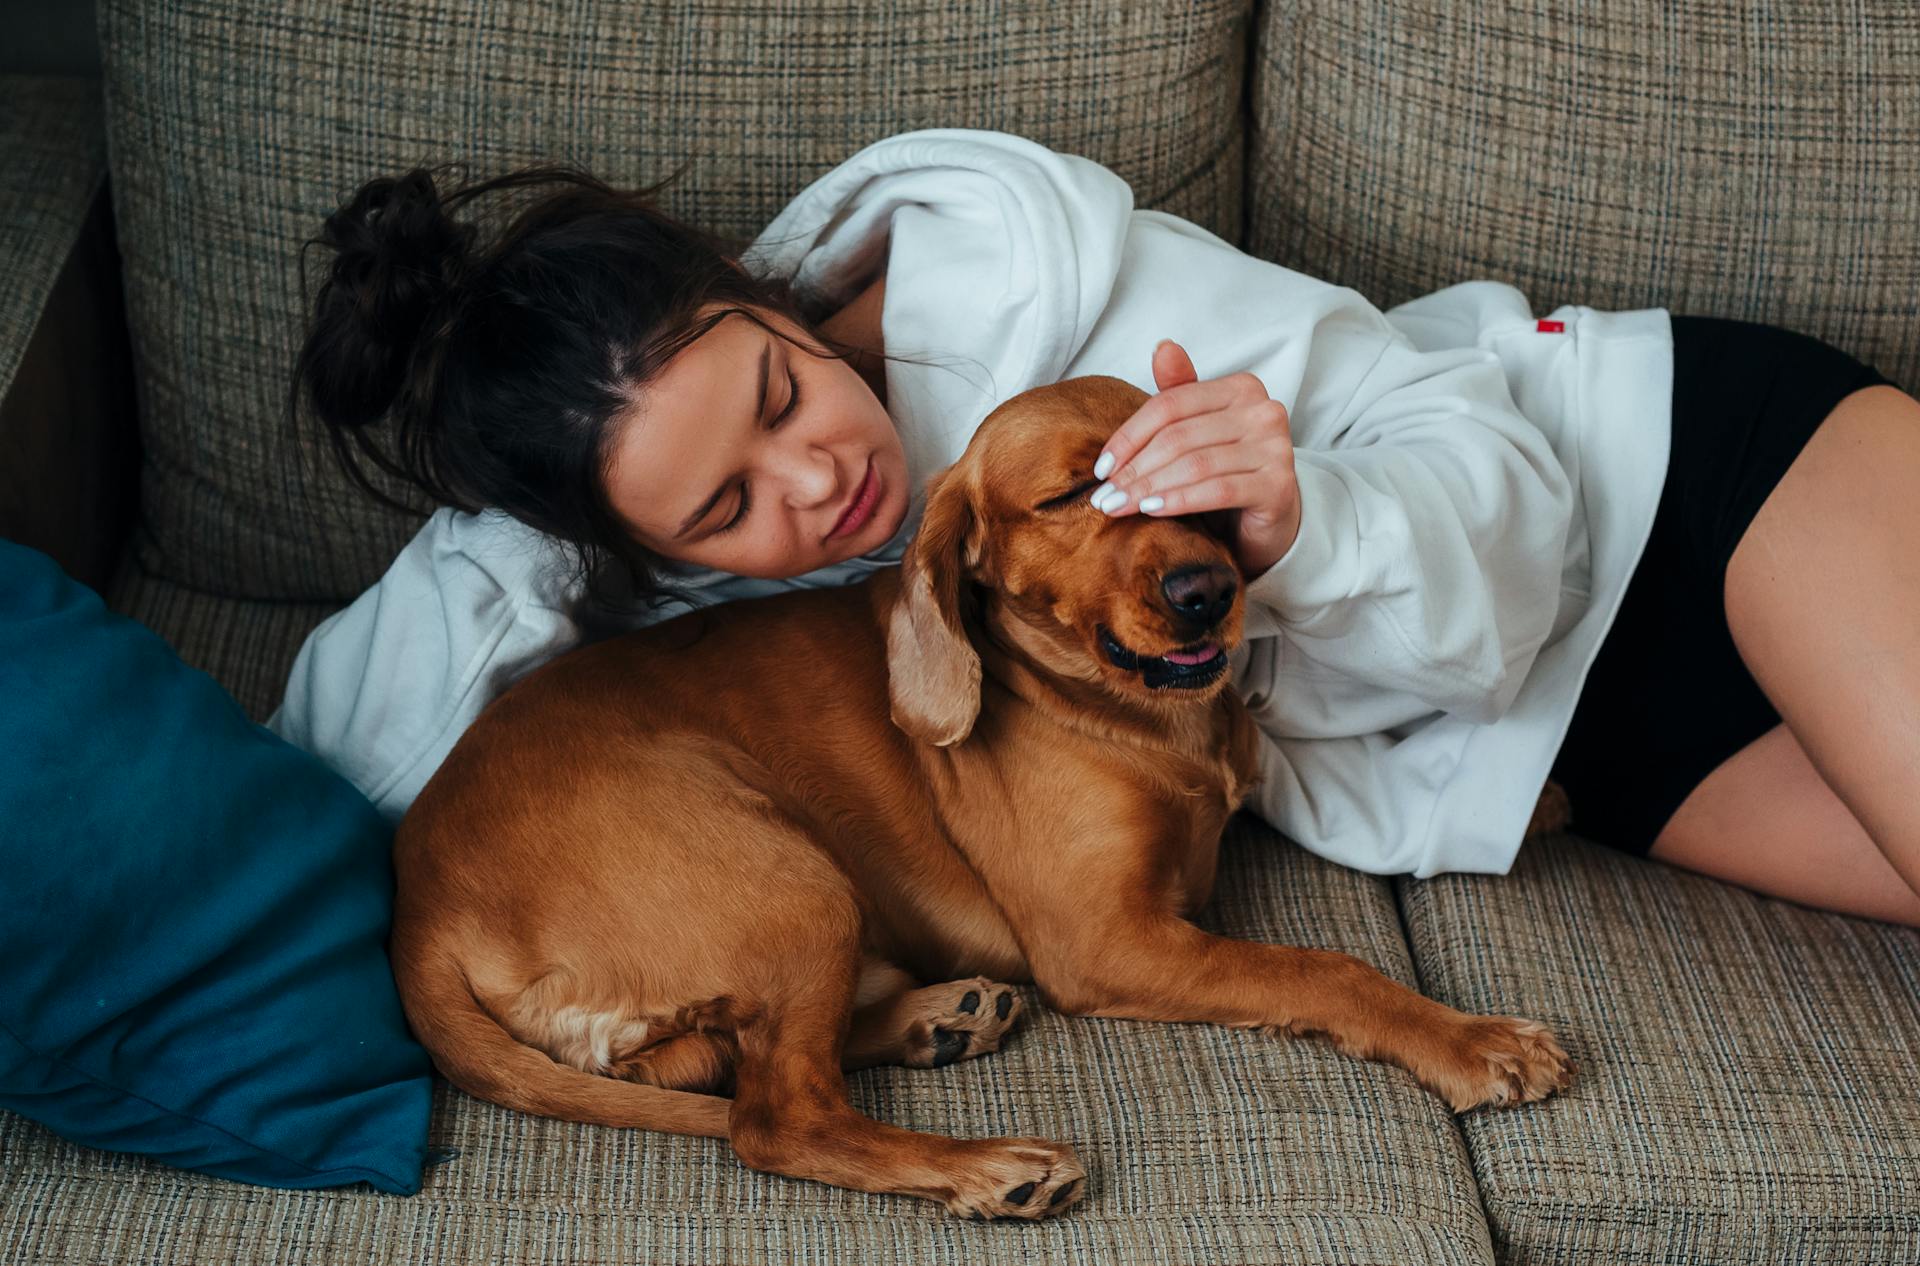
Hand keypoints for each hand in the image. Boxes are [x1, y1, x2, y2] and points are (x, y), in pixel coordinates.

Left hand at [1089, 339, 1303, 580]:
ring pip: (1195, 464)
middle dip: (1135, 469)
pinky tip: (1152, 511)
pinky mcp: (1277, 484)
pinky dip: (1179, 501)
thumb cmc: (1228, 469)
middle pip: (1179, 436)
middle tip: (1105, 496)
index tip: (1101, 468)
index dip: (1129, 436)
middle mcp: (1264, 410)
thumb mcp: (1199, 428)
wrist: (1273, 515)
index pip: (1169, 406)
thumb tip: (1162, 347)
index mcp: (1241, 387)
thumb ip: (1179, 392)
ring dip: (1150, 489)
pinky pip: (1217, 490)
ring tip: (1119, 506)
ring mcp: (1275, 447)